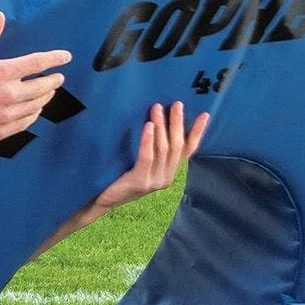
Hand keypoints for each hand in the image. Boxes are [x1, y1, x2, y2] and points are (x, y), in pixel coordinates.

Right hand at [0, 12, 70, 143]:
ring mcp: (5, 115)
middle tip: (58, 77)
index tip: (66, 57)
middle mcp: (8, 95)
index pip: (37, 63)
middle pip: (42, 87)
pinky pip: (25, 123)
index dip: (55, 58)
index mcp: (2, 73)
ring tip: (49, 92)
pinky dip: (33, 115)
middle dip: (54, 80)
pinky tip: (34, 111)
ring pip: (36, 106)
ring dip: (46, 97)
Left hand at [29, 101, 207, 259]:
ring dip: (162, 126)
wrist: (100, 199)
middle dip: (178, 123)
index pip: (188, 151)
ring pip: (164, 149)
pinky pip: (148, 157)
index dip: (197, 132)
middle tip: (176, 104)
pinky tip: (148, 126)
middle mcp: (166, 178)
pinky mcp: (141, 181)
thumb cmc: (117, 176)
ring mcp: (155, 181)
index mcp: (168, 173)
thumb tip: (156, 119)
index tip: (205, 114)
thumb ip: (151, 149)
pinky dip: (148, 140)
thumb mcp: (139, 162)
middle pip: (177, 146)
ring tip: (157, 108)